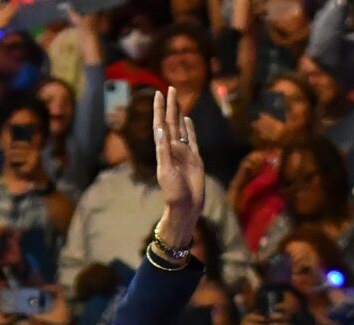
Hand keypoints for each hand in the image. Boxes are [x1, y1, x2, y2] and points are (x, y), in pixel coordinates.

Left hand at [151, 87, 205, 244]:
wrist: (186, 206)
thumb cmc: (173, 192)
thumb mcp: (166, 170)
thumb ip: (164, 150)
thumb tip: (161, 129)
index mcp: (164, 150)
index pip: (160, 125)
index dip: (159, 109)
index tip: (158, 94)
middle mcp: (173, 148)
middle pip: (171, 122)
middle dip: (170, 105)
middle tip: (170, 88)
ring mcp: (184, 152)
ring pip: (181, 127)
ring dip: (179, 113)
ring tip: (177, 99)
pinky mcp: (195, 158)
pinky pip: (192, 139)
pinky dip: (190, 128)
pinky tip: (188, 119)